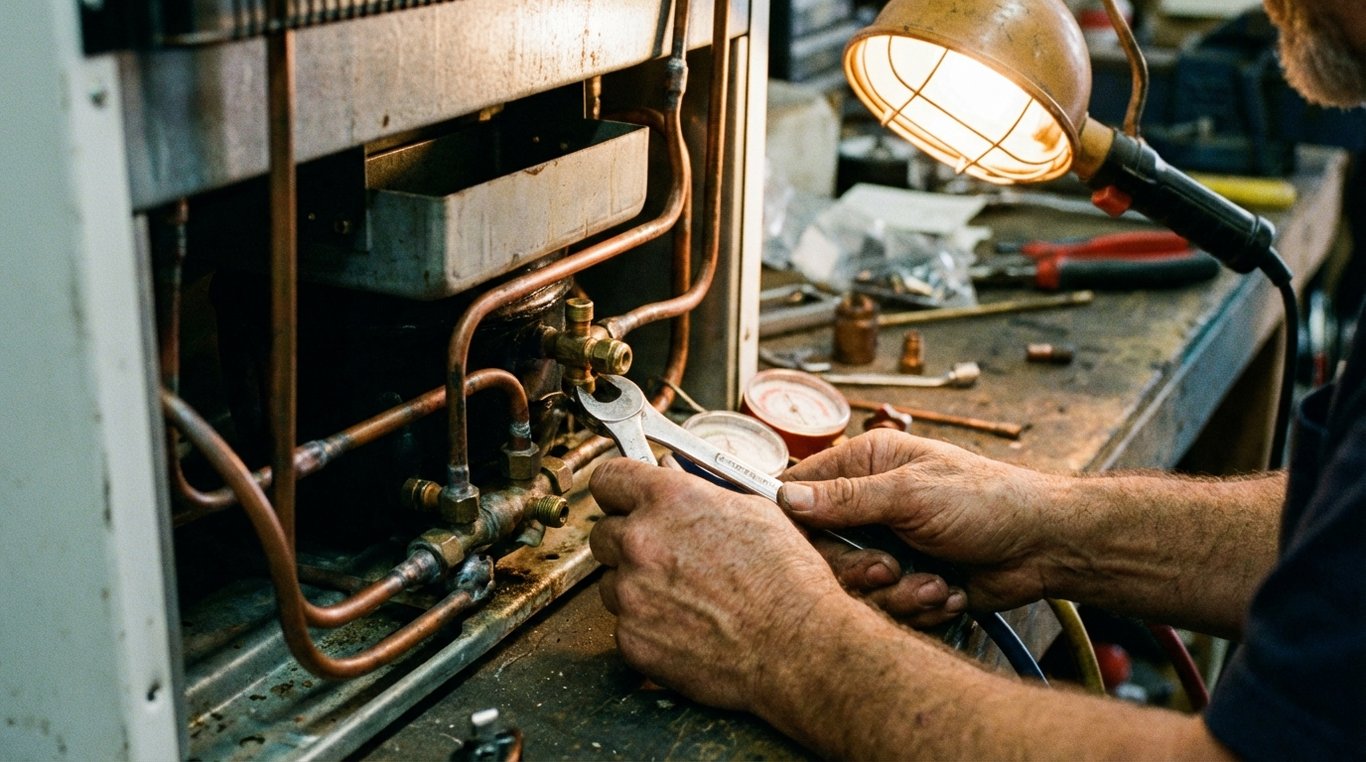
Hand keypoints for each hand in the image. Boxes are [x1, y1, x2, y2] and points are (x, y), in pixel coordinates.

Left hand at [589, 458, 848, 709]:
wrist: (798, 648)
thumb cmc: (787, 581)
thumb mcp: (754, 511)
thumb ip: (702, 493)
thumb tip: (675, 481)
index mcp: (670, 500)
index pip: (608, 478)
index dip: (615, 489)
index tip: (620, 499)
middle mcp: (641, 541)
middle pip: (603, 532)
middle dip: (627, 541)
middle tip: (662, 556)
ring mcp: (631, 593)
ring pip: (611, 581)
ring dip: (636, 586)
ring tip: (684, 598)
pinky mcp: (631, 638)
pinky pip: (624, 624)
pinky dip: (646, 625)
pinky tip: (685, 627)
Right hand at [780, 429, 1061, 612]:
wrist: (1044, 546)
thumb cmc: (987, 501)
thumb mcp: (913, 493)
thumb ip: (848, 498)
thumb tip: (786, 499)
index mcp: (865, 465)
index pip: (799, 490)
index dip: (792, 521)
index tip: (803, 546)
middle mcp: (868, 506)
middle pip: (821, 552)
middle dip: (859, 570)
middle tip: (891, 568)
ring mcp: (886, 545)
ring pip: (853, 587)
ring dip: (898, 593)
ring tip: (936, 581)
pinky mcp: (905, 581)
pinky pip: (885, 608)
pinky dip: (918, 606)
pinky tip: (948, 590)